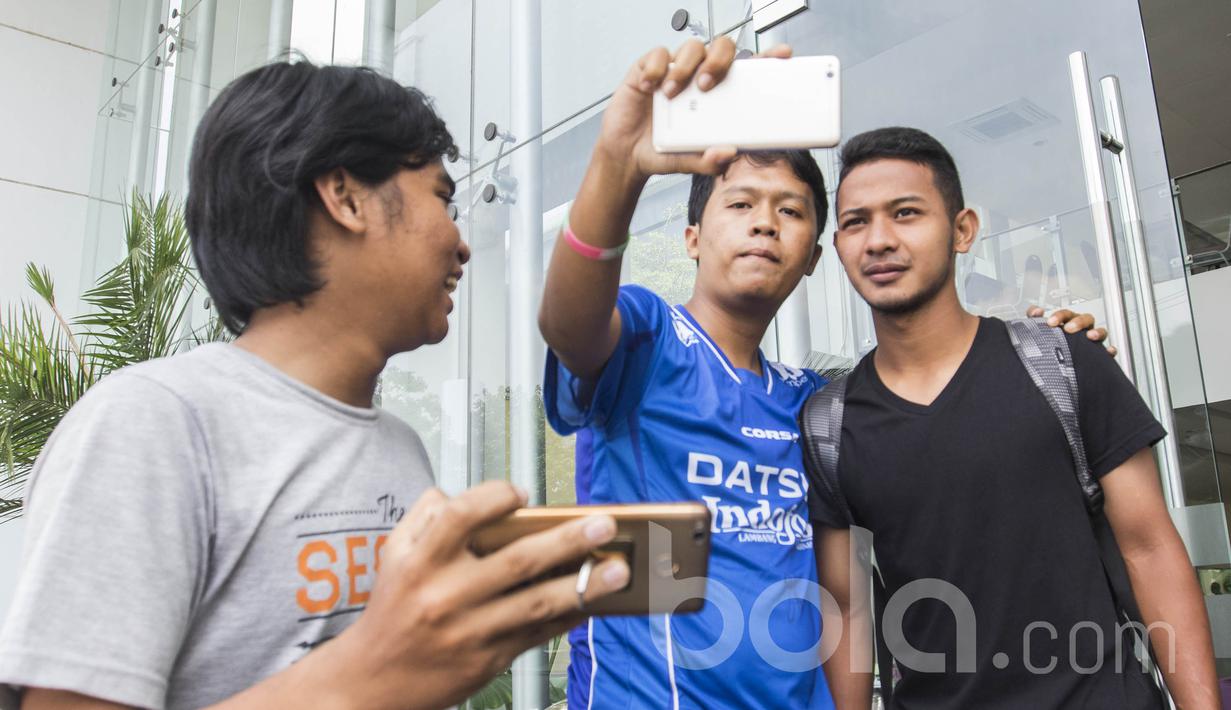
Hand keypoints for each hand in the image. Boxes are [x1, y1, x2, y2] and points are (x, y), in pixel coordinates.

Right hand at [333, 482, 629, 709]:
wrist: (371, 681)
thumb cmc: (392, 610)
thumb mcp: (394, 555)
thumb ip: (424, 517)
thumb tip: (460, 493)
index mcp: (420, 561)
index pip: (462, 516)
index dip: (496, 497)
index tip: (523, 493)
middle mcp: (445, 595)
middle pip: (517, 561)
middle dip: (567, 541)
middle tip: (603, 524)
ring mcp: (470, 631)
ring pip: (536, 603)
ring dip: (583, 585)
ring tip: (617, 569)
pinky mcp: (488, 659)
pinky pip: (537, 634)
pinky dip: (568, 616)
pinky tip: (593, 601)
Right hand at [596, 37, 792, 180]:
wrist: (627, 155)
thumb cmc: (663, 151)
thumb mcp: (689, 162)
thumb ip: (708, 160)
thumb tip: (729, 154)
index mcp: (718, 94)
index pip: (747, 69)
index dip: (766, 58)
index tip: (783, 56)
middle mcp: (699, 76)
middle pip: (721, 48)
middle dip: (719, 61)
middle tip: (707, 85)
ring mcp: (675, 70)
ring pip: (691, 47)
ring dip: (685, 67)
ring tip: (673, 92)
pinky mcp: (648, 69)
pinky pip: (657, 55)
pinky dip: (656, 67)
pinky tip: (651, 86)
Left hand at [1026, 305, 1115, 356]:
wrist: (1056, 368)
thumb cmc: (1050, 345)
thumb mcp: (1039, 332)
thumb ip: (1034, 319)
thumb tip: (1035, 311)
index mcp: (1067, 323)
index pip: (1066, 315)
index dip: (1060, 315)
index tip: (1050, 322)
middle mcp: (1082, 330)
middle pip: (1085, 319)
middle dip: (1078, 321)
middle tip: (1068, 329)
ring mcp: (1091, 341)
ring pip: (1101, 331)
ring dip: (1097, 331)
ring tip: (1091, 336)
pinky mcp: (1099, 355)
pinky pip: (1109, 351)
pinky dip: (1110, 350)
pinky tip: (1108, 351)